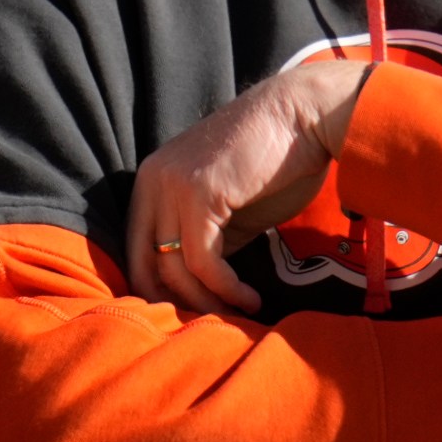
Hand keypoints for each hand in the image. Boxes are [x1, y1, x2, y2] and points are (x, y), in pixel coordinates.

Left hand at [128, 58, 368, 316]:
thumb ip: (206, 239)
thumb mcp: (229, 210)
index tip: (196, 315)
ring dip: (208, 302)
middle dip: (176, 304)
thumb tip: (197, 287)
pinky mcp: (199, 193)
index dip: (161, 292)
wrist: (305, 115)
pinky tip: (251, 298)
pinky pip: (202, 261)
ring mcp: (171, 184)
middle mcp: (151, 180)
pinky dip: (227, 289)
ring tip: (241, 313)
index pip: (136, 252)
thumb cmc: (275, 161)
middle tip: (211, 326)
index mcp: (151, 182)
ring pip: (173, 268)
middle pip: (143, 265)